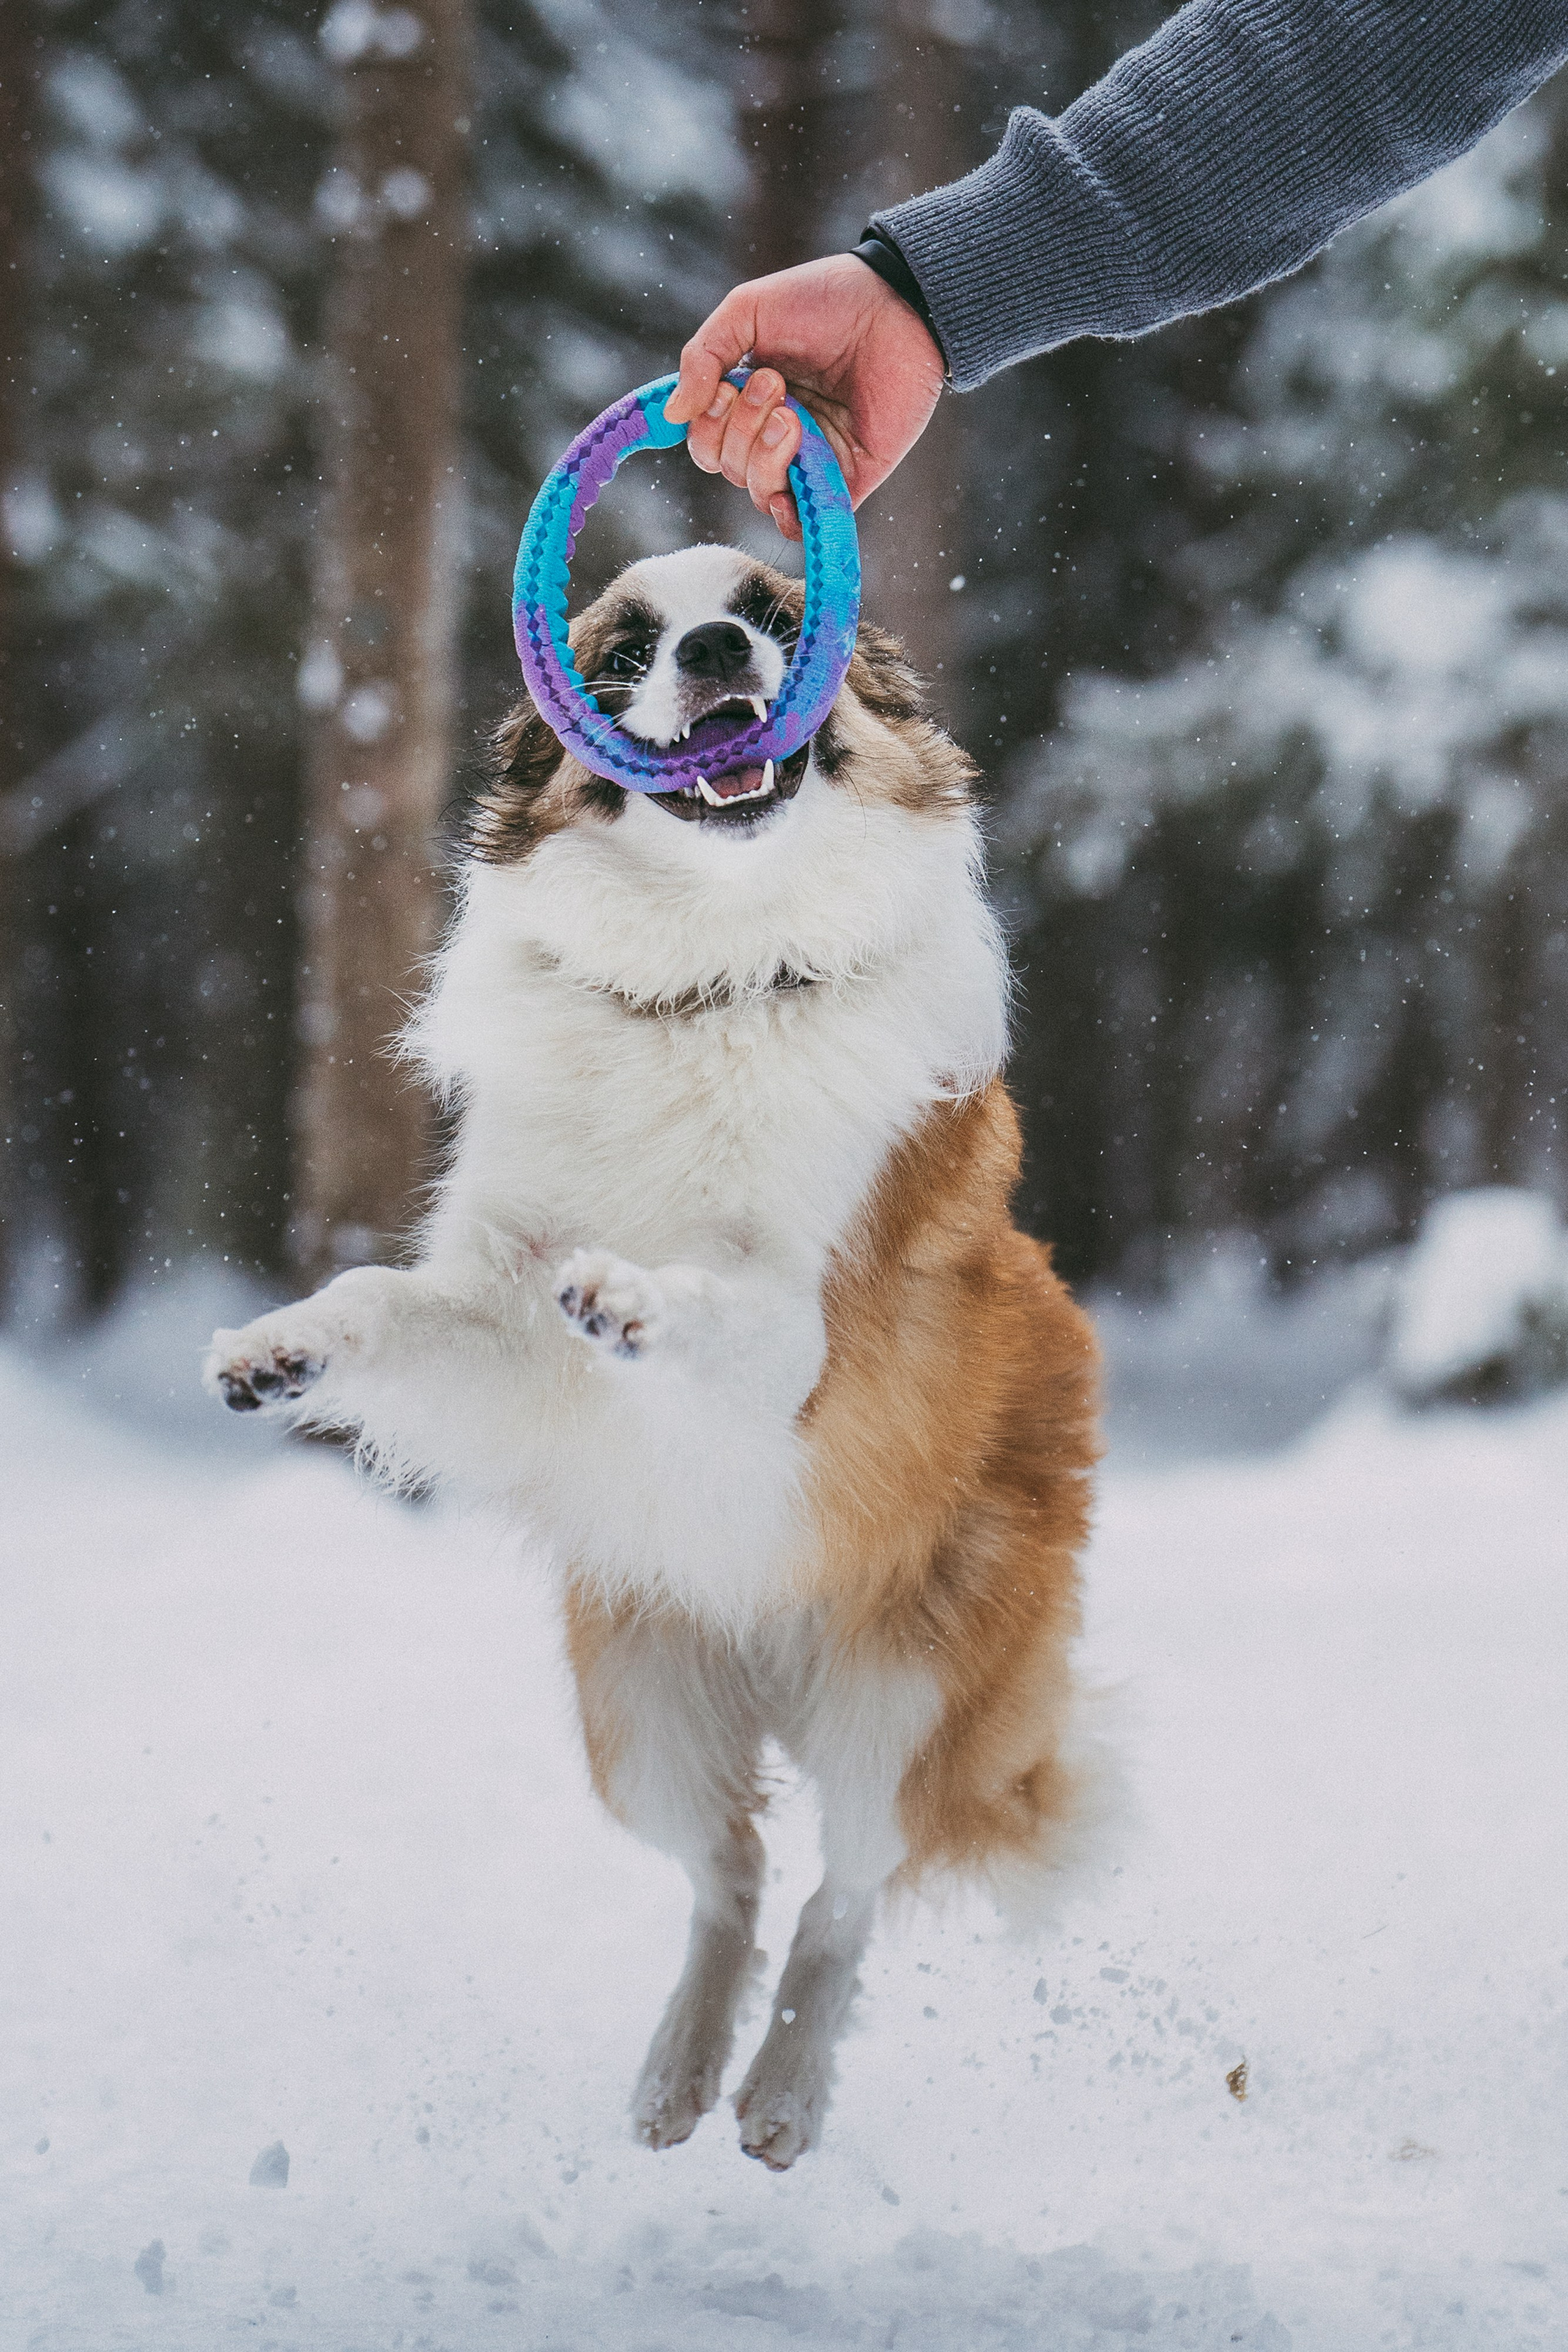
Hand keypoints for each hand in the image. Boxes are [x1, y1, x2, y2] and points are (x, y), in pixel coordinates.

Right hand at [662, 254, 944, 542]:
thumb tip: (672, 415)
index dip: (706, 426)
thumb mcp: (748, 312)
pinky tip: (786, 494)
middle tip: (775, 386)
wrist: (896, 308)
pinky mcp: (846, 480)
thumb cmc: (824, 300)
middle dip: (740, 430)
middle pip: (728, 467)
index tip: (727, 386)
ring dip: (764, 457)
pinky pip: (804, 523)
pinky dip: (787, 517)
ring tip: (791, 417)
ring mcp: (810, 460)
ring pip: (759, 493)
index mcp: (747, 400)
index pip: (706, 442)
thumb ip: (703, 357)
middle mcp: (775, 435)